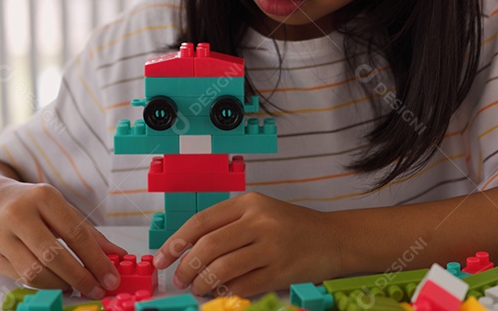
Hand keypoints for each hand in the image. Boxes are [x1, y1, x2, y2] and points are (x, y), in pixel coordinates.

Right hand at [0, 179, 125, 297]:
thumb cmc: (29, 203)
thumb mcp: (61, 209)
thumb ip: (89, 233)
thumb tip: (116, 254)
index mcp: (43, 197)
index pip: (76, 233)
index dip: (96, 260)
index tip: (110, 277)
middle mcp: (19, 214)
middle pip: (54, 255)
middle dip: (80, 277)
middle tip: (96, 288)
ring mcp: (2, 236)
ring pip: (36, 271)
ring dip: (61, 284)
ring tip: (75, 285)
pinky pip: (22, 278)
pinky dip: (44, 284)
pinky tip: (56, 282)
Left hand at [152, 192, 343, 296]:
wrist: (334, 237)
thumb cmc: (293, 227)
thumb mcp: (261, 213)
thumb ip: (229, 226)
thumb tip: (190, 250)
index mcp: (249, 202)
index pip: (202, 221)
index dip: (177, 241)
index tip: (162, 258)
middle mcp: (259, 220)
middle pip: (209, 246)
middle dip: (187, 267)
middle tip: (180, 280)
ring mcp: (271, 245)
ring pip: (222, 268)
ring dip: (203, 283)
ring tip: (199, 289)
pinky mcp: (281, 270)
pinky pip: (243, 285)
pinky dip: (226, 293)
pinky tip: (221, 294)